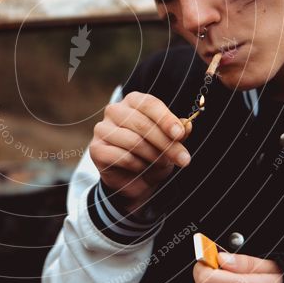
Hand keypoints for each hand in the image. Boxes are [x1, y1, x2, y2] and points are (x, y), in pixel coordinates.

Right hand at [89, 91, 192, 216]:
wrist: (134, 181)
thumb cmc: (152, 154)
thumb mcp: (170, 142)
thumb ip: (178, 133)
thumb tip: (188, 125)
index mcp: (133, 101)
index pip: (149, 104)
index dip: (165, 119)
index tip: (180, 134)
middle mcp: (114, 111)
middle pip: (142, 124)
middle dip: (166, 144)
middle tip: (183, 159)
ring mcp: (102, 129)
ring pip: (134, 142)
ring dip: (153, 157)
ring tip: (161, 163)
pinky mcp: (96, 149)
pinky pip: (123, 157)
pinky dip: (138, 166)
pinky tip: (141, 168)